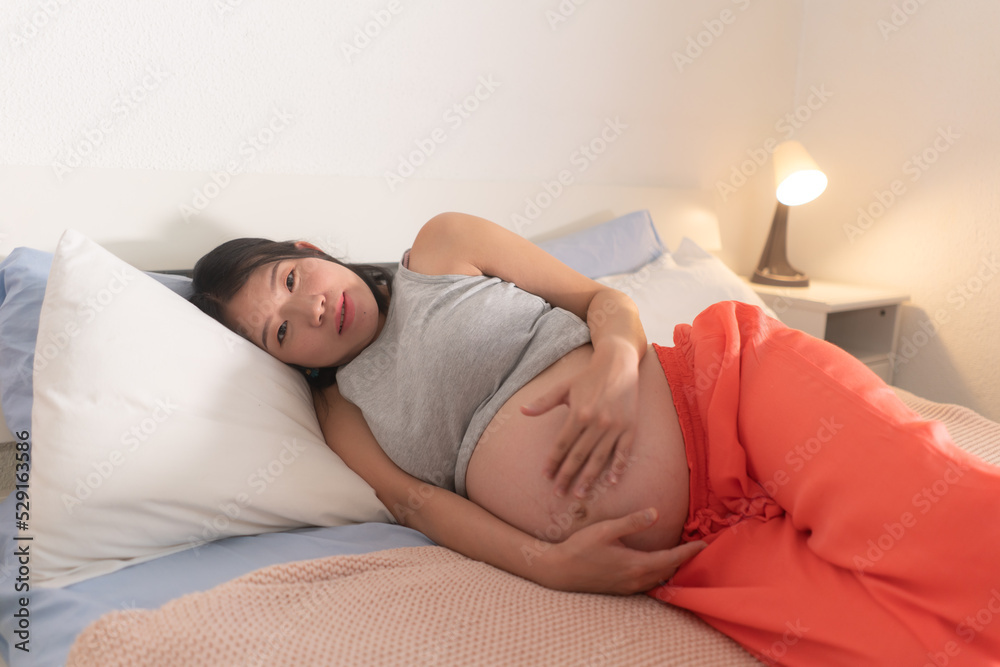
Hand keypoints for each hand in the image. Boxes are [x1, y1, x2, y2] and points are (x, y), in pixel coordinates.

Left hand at [521, 339, 639, 497]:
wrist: (618, 365)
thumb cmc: (588, 377)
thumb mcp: (564, 387)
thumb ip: (544, 402)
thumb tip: (522, 411)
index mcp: (578, 414)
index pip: (562, 445)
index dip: (553, 462)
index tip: (546, 476)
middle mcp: (597, 423)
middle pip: (578, 456)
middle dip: (567, 476)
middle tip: (559, 494)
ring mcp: (615, 427)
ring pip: (599, 459)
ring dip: (589, 479)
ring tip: (579, 494)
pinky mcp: (630, 428)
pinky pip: (623, 453)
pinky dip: (618, 468)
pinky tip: (610, 482)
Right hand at [537, 508, 706, 594]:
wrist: (559, 571)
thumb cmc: (580, 547)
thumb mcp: (605, 529)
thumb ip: (632, 521)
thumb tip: (656, 513)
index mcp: (636, 564)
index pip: (672, 559)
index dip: (690, 552)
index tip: (705, 545)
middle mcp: (636, 579)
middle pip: (669, 572)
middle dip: (685, 560)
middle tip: (697, 548)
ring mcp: (628, 587)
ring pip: (659, 580)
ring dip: (672, 569)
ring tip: (680, 556)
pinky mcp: (621, 590)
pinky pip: (648, 584)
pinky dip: (658, 575)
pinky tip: (656, 566)